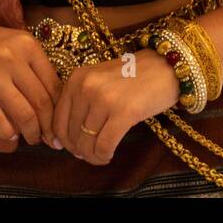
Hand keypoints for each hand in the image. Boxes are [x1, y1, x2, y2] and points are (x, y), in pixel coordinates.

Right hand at [0, 16, 63, 150]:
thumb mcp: (17, 46)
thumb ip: (34, 68)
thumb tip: (54, 105)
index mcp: (28, 46)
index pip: (53, 85)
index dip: (59, 110)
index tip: (59, 125)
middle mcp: (13, 57)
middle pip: (41, 101)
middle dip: (48, 127)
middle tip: (48, 139)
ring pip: (23, 112)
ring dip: (31, 133)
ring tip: (32, 139)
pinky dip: (7, 132)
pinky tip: (10, 135)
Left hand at [52, 47, 180, 164]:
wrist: (164, 66)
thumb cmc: (130, 77)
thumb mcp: (97, 81)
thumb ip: (80, 104)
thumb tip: (64, 144)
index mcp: (76, 78)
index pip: (58, 120)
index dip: (63, 141)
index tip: (73, 149)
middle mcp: (86, 86)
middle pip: (72, 135)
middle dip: (80, 151)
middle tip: (92, 153)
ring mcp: (104, 99)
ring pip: (87, 144)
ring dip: (93, 156)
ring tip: (101, 155)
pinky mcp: (124, 112)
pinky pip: (104, 146)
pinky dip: (104, 156)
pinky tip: (110, 155)